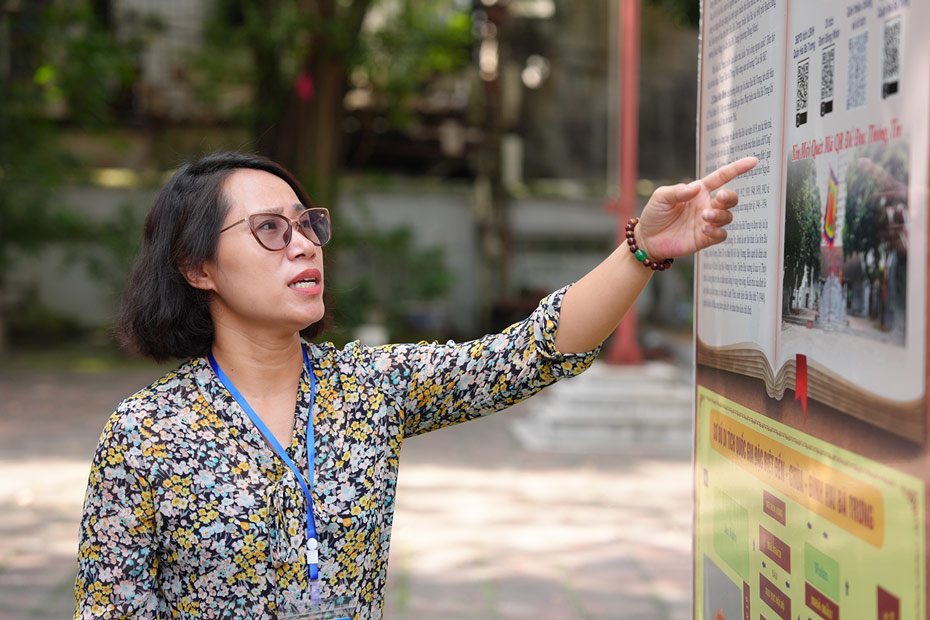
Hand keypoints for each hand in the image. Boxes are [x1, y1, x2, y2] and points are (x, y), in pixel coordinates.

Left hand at [635, 157, 757, 259]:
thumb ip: (678, 191)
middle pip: (730, 199)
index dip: (737, 168)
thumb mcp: (661, 197)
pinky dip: (717, 231)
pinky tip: (705, 229)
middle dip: (731, 197)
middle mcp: (706, 205)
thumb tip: (697, 187)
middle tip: (721, 197)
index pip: (722, 177)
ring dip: (720, 215)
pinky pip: (721, 234)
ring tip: (704, 217)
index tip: (753, 161)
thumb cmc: (654, 214)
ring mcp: (707, 222)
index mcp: (699, 191)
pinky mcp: (705, 238)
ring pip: (728, 216)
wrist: (647, 238)